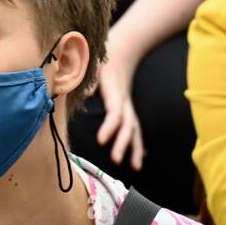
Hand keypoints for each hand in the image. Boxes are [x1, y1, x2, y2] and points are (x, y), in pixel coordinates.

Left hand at [92, 47, 144, 170]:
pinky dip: (139, 143)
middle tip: (116, 161)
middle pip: (128, 127)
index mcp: (115, 95)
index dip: (109, 128)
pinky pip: (136, 129)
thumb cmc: (102, 65)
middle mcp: (125, 104)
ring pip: (136, 131)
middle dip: (123, 144)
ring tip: (136, 168)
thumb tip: (85, 93)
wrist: (120, 56)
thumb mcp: (93, 69)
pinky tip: (141, 157)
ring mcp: (130, 108)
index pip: (114, 114)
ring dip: (136, 149)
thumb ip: (89, 81)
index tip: (100, 141)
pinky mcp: (130, 111)